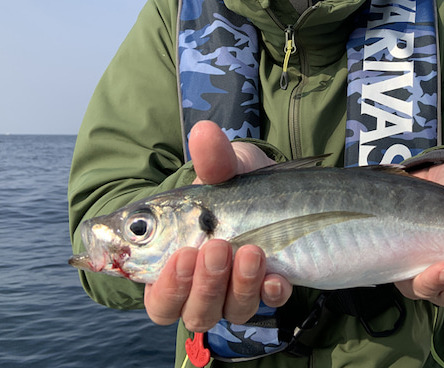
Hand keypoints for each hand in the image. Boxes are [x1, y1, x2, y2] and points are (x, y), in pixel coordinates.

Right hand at [143, 121, 292, 330]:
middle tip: (217, 248)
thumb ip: (213, 159)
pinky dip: (271, 292)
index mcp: (174, 261)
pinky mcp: (272, 286)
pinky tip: (277, 276)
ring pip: (229, 311)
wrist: (287, 189)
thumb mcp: (227, 167)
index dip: (164, 287)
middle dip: (202, 285)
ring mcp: (237, 289)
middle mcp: (203, 283)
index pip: (156, 295)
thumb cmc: (239, 185)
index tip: (182, 254)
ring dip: (237, 286)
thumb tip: (203, 131)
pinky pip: (269, 303)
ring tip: (250, 251)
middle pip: (190, 311)